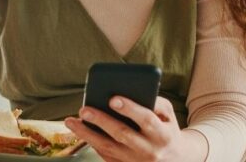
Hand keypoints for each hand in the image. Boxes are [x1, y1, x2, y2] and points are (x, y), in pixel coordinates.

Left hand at [64, 96, 189, 161]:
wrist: (175, 160)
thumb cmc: (166, 129)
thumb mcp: (169, 114)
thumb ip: (155, 102)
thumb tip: (131, 91)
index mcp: (163, 134)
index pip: (145, 120)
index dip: (129, 109)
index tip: (112, 98)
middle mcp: (149, 150)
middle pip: (122, 134)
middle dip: (101, 121)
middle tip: (84, 109)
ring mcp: (136, 161)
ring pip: (108, 148)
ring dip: (87, 134)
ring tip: (71, 121)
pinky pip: (105, 156)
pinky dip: (91, 143)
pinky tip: (80, 130)